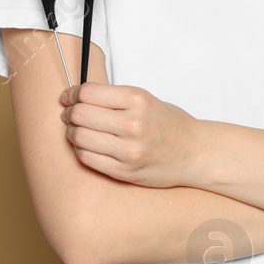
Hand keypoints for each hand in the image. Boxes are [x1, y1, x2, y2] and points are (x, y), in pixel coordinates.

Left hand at [59, 81, 200, 187]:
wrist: (195, 153)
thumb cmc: (170, 125)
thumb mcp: (147, 100)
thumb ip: (114, 98)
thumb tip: (77, 97)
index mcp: (138, 100)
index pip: (88, 93)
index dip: (72, 94)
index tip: (68, 97)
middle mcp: (133, 124)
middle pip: (80, 114)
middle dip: (69, 113)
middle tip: (70, 115)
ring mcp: (129, 150)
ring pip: (79, 137)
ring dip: (72, 133)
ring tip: (78, 132)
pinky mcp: (124, 171)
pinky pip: (87, 158)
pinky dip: (81, 150)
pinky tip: (88, 146)